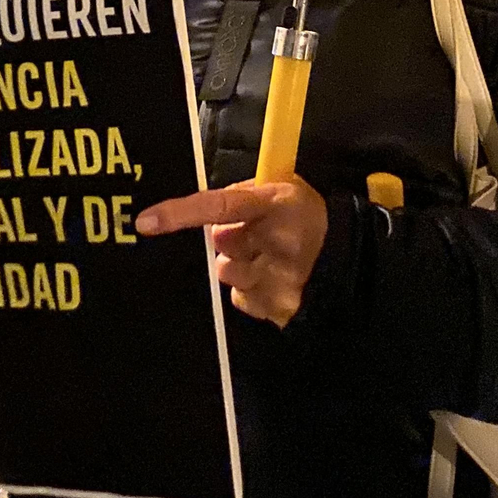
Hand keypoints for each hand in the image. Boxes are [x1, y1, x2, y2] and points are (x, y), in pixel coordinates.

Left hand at [136, 176, 327, 327]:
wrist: (351, 262)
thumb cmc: (311, 219)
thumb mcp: (285, 190)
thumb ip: (245, 194)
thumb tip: (213, 213)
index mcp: (274, 205)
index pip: (219, 206)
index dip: (180, 214)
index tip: (146, 222)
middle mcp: (274, 243)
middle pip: (220, 242)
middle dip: (231, 238)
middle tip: (258, 235)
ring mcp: (274, 280)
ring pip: (225, 272)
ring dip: (239, 265)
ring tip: (268, 258)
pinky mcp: (274, 307)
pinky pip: (239, 297)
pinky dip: (250, 288)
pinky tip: (272, 278)